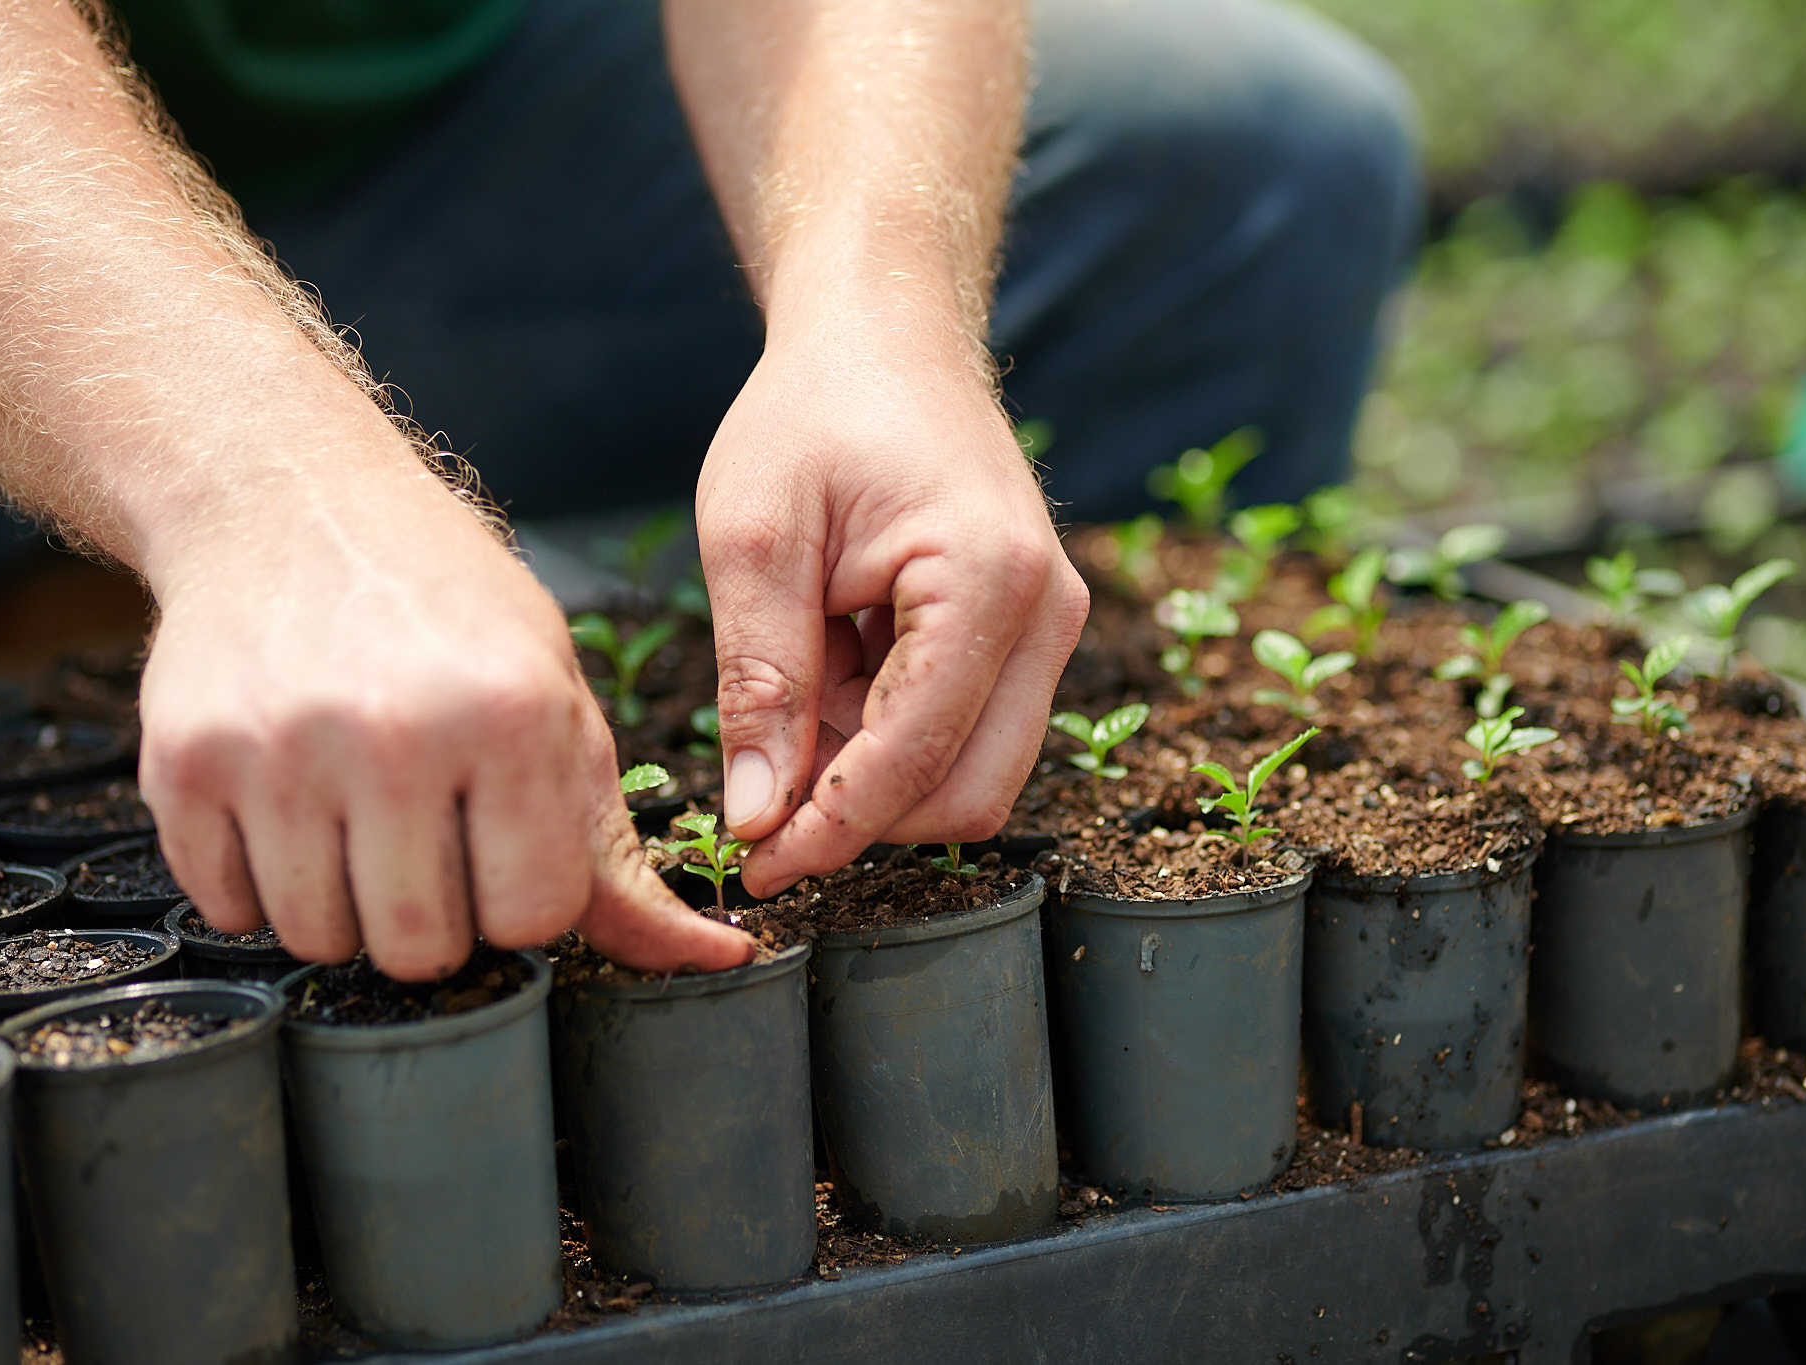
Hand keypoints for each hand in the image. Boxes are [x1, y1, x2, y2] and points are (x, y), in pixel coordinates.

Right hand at [137, 464, 753, 979]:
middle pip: (421, 948)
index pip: (531, 918)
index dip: (519, 895)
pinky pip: (226, 908)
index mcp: (511, 714)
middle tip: (424, 833)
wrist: (289, 504)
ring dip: (343, 904)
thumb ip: (616, 849)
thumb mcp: (555, 704)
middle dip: (433, 916)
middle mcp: (394, 733)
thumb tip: (719, 959)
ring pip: (319, 940)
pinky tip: (285, 800)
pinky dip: (257, 881)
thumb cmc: (449, 614)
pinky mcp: (182, 763)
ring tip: (355, 813)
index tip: (500, 838)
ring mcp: (277, 750)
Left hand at [697, 329, 1088, 895]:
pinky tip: (833, 663)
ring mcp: (1051, 627)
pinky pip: (968, 731)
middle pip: (967, 794)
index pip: (917, 759)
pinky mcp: (1030, 635)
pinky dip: (889, 731)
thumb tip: (760, 817)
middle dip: (860, 813)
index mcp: (986, 581)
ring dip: (872, 769)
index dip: (831, 828)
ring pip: (971, 774)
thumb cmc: (814, 414)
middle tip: (763, 783)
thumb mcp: (753, 538)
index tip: (755, 864)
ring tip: (799, 680)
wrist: (886, 336)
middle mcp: (1047, 614)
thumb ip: (758, 682)